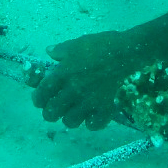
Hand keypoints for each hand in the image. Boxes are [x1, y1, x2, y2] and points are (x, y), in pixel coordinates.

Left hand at [32, 30, 147, 128]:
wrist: (129, 53)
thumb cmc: (103, 45)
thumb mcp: (78, 43)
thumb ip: (61, 50)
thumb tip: (49, 51)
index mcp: (63, 74)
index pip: (42, 93)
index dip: (38, 99)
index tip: (40, 100)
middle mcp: (72, 91)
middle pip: (52, 112)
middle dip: (50, 112)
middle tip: (56, 109)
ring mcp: (88, 102)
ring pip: (70, 122)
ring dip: (70, 118)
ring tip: (75, 112)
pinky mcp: (105, 109)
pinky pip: (92, 125)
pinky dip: (90, 123)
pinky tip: (92, 116)